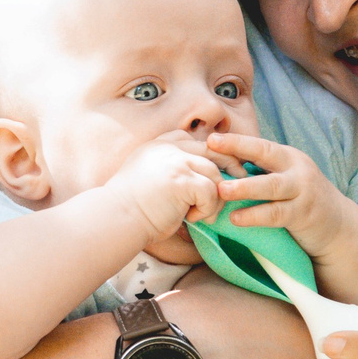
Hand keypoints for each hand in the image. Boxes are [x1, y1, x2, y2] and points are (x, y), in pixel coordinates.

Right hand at [106, 136, 228, 246]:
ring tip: (202, 215)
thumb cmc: (132, 209)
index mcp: (158, 145)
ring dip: (214, 198)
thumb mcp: (150, 178)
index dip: (212, 152)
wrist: (116, 219)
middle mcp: (168, 148)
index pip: (194, 139)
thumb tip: (202, 179)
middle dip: (230, 164)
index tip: (223, 165)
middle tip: (242, 178)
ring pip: (214, 173)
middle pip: (212, 149)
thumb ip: (171, 169)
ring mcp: (175, 161)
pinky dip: (207, 209)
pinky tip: (191, 218)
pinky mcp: (182, 179)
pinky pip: (211, 191)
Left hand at [205, 130, 357, 262]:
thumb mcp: (284, 179)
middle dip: (238, 149)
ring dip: (245, 187)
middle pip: (266, 155)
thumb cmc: (299, 200)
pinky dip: (256, 216)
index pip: (259, 144)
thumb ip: (260, 172)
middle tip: (209, 150)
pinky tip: (237, 219)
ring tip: (221, 190)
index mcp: (288, 157)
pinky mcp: (304, 214)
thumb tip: (218, 168)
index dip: (235, 140)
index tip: (210, 139)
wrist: (338, 225)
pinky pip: (277, 214)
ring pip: (272, 186)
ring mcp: (303, 190)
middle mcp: (297, 169)